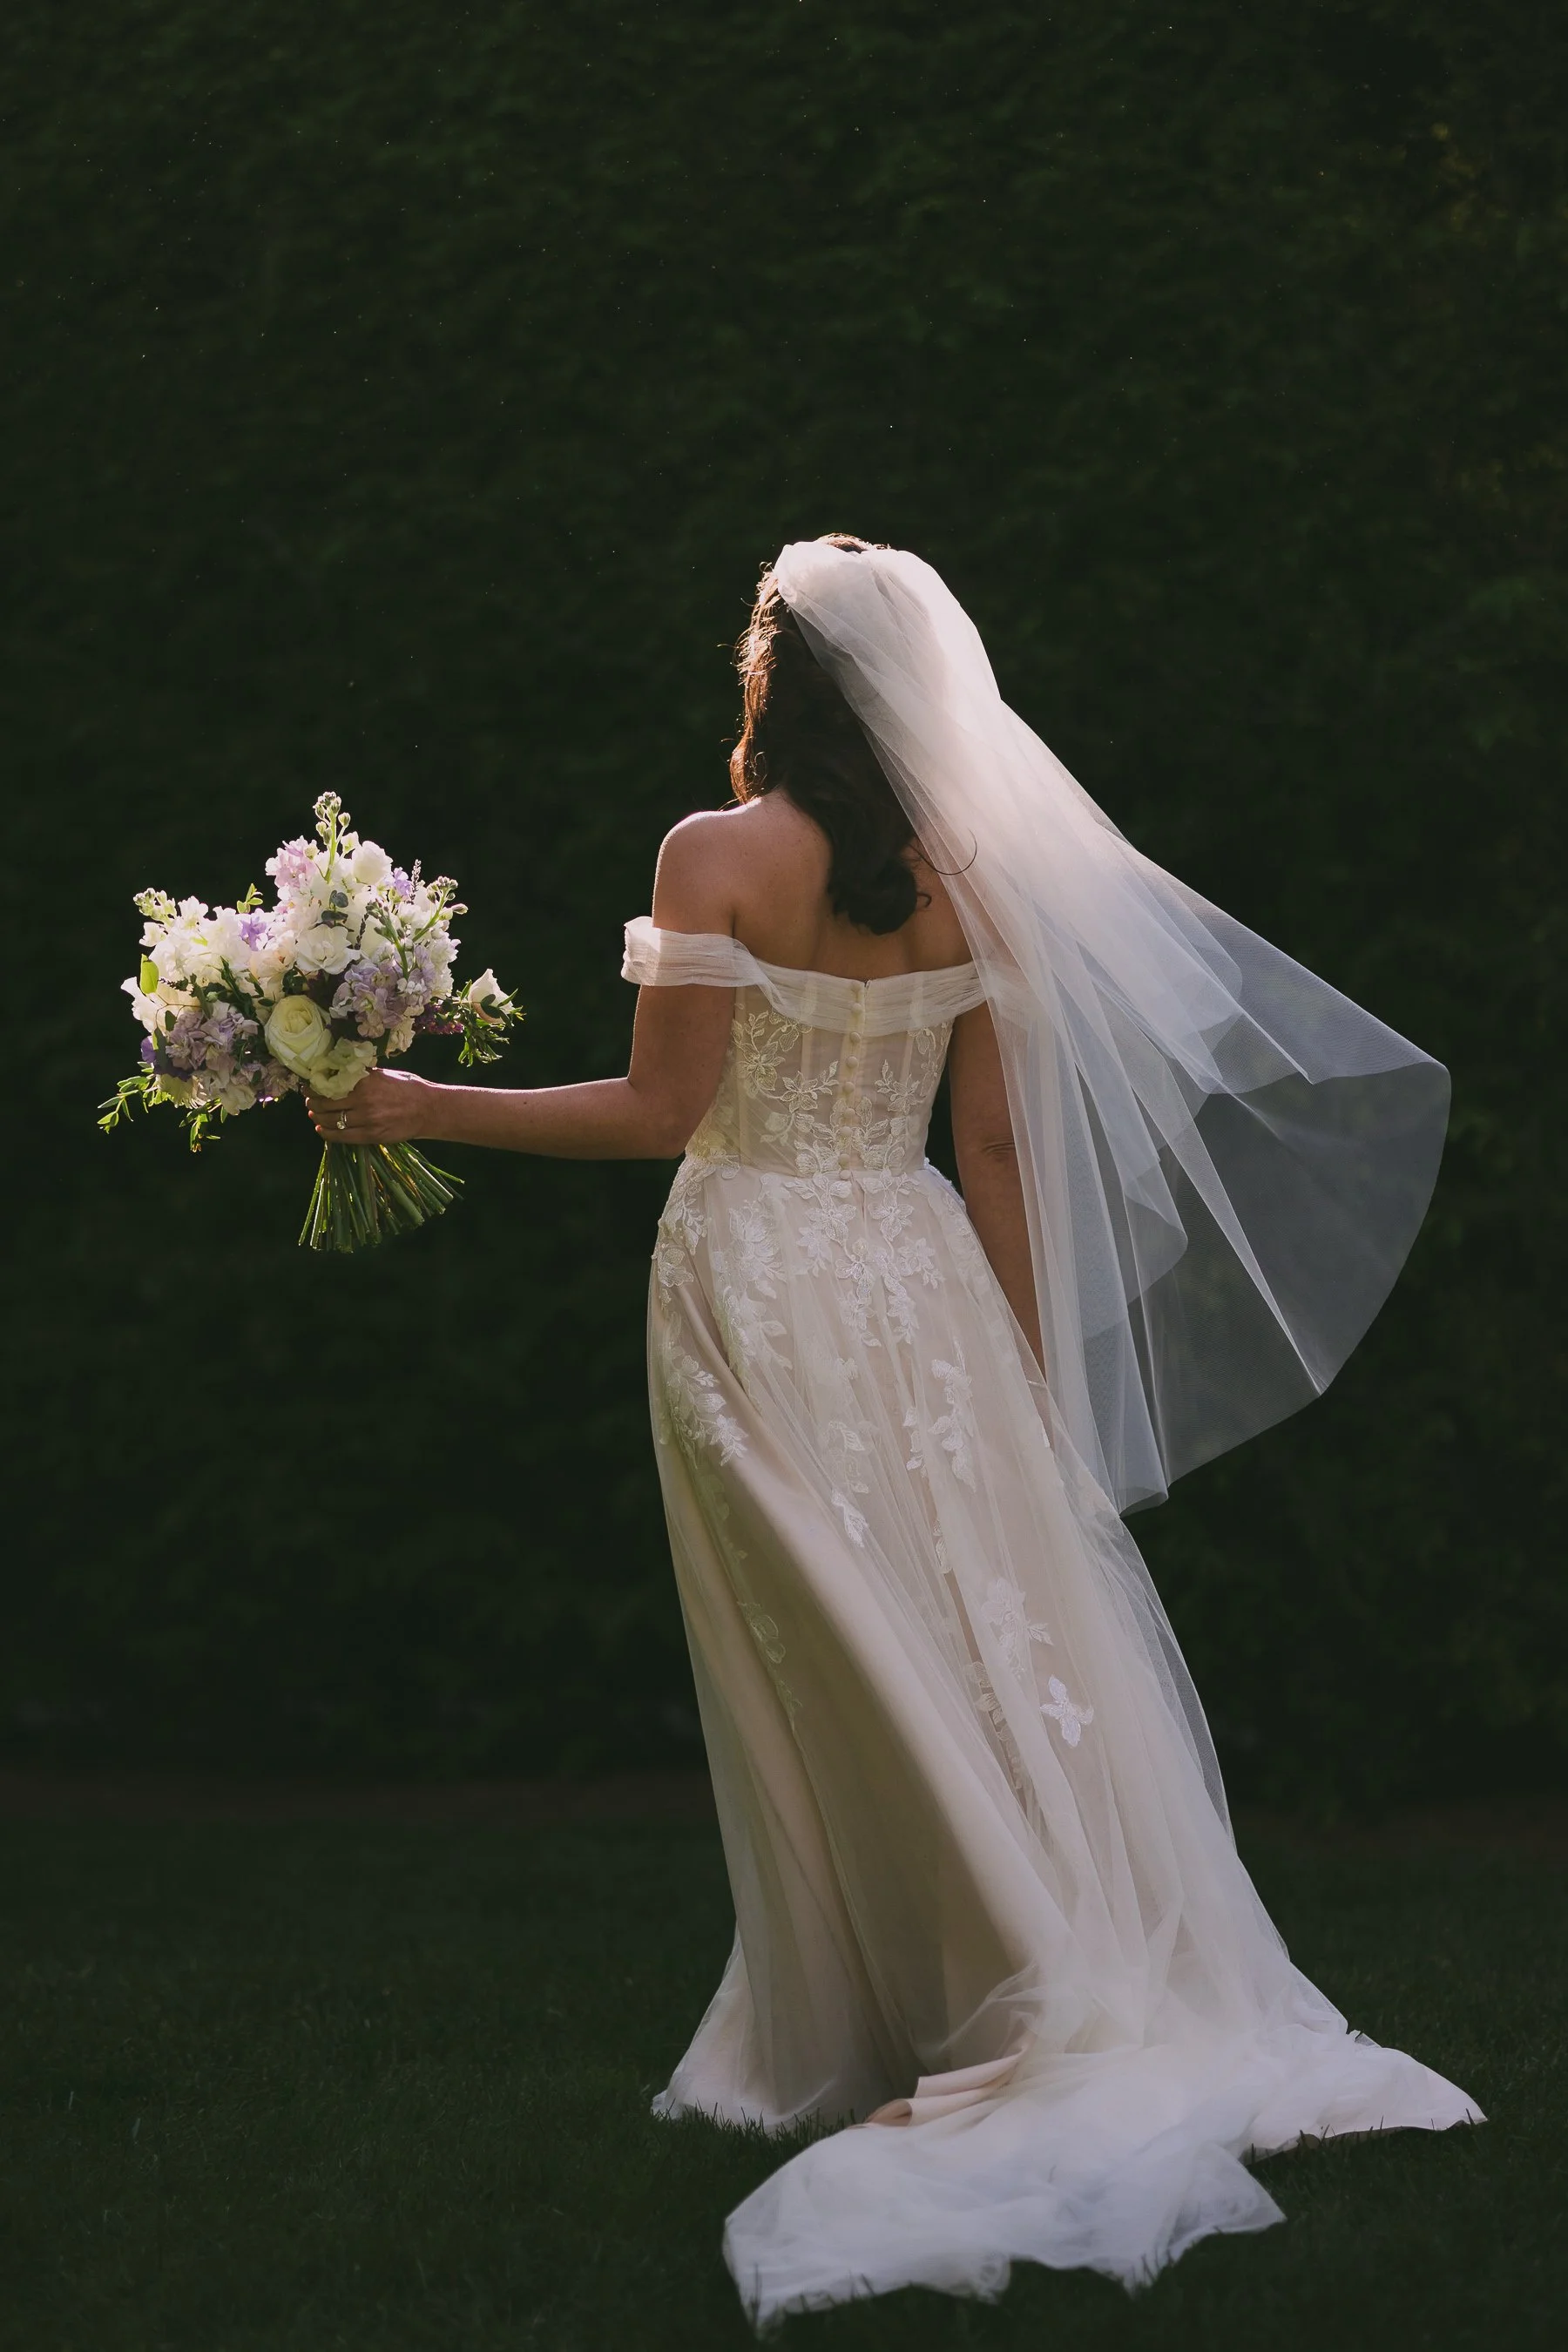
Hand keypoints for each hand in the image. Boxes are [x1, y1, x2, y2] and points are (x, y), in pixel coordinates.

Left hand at [306, 1065, 435, 1144]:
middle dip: (313, 1103)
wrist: (429, 1110)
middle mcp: (364, 1100)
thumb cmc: (408, 1088)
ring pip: (332, 1121)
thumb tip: (339, 1073)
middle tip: (309, 1102)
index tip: (307, 1086)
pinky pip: (343, 1137)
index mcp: (365, 1081)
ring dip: (318, 1119)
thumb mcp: (384, 1074)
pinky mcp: (372, 1135)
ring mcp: (367, 1120)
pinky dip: (328, 1134)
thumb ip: (362, 1075)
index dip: (314, 1087)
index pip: (330, 1085)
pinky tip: (322, 1130)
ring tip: (313, 1115)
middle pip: (326, 1104)